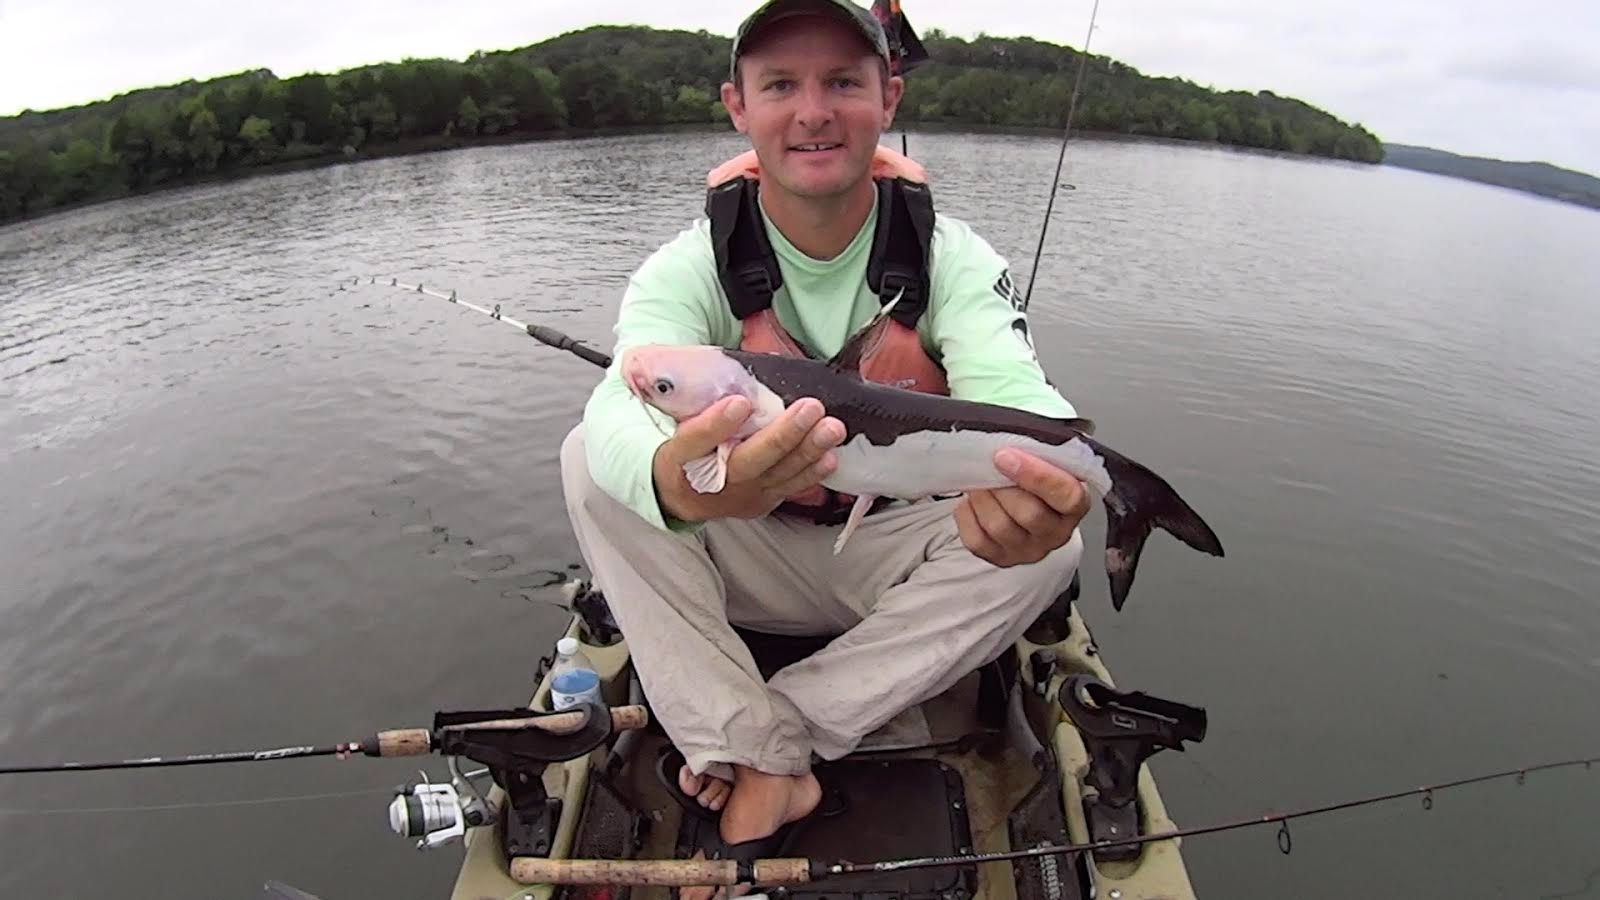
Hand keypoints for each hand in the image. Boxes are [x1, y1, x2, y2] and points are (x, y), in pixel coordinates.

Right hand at [653, 395, 845, 522]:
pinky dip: (812, 472)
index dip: (716, 424)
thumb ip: (695, 398)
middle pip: (748, 460)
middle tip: (810, 408)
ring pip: (777, 474)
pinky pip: (790, 487)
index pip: (695, 441)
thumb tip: (721, 364)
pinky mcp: (762, 502)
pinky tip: (830, 456)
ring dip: (808, 450)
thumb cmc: (686, 445)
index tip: (739, 402)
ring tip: (831, 428)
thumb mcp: (676, 421)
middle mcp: (711, 481)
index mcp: (680, 457)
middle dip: (782, 435)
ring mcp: (740, 495)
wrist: (684, 495)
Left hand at [955, 448, 1089, 566]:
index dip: (1035, 475)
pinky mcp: (1000, 558)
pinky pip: (977, 541)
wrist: (1025, 503)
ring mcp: (1027, 550)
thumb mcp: (1049, 461)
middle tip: (989, 466)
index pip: (1065, 495)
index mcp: (1075, 506)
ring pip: (1000, 527)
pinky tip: (972, 502)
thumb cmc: (1037, 480)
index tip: (1005, 455)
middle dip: (1002, 486)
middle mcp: (1055, 534)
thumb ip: (1040, 452)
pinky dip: (968, 516)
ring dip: (983, 498)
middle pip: (1029, 514)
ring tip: (979, 481)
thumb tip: (1012, 437)